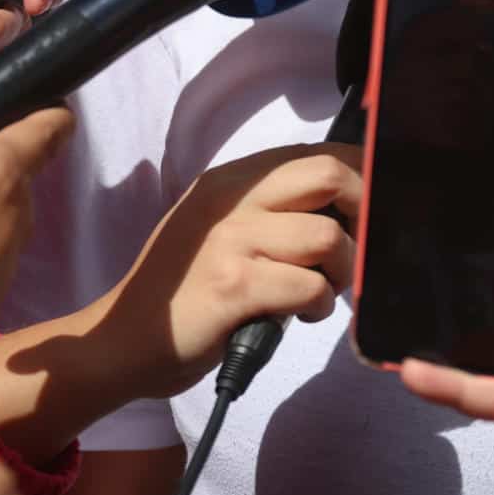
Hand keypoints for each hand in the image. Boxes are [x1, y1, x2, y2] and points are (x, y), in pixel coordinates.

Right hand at [87, 142, 360, 400]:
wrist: (122, 341)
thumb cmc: (186, 289)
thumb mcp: (225, 229)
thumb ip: (275, 209)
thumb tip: (353, 206)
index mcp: (234, 179)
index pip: (320, 153)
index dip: (361, 178)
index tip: (371, 211)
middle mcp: (232, 199)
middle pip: (331, 176)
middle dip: (363, 214)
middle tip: (354, 252)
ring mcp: (230, 240)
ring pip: (327, 237)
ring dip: (340, 272)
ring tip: (320, 291)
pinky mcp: (232, 287)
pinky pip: (308, 287)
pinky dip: (318, 305)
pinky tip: (300, 314)